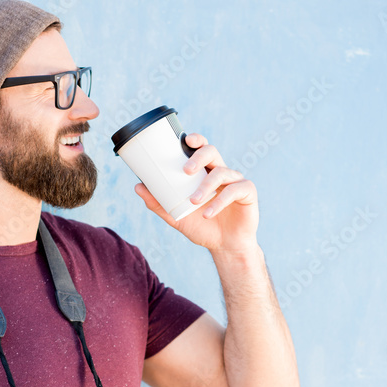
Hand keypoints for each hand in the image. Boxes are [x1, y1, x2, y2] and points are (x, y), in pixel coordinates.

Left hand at [134, 133, 259, 254]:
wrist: (225, 247)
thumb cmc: (203, 228)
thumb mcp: (177, 217)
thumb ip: (159, 203)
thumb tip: (138, 187)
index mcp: (205, 173)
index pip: (201, 149)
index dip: (196, 140)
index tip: (186, 140)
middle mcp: (221, 172)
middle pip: (212, 152)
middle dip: (198, 157)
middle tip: (185, 170)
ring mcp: (236, 181)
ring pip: (221, 173)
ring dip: (205, 186)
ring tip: (194, 201)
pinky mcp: (248, 192)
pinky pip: (234, 191)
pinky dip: (219, 202)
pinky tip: (208, 213)